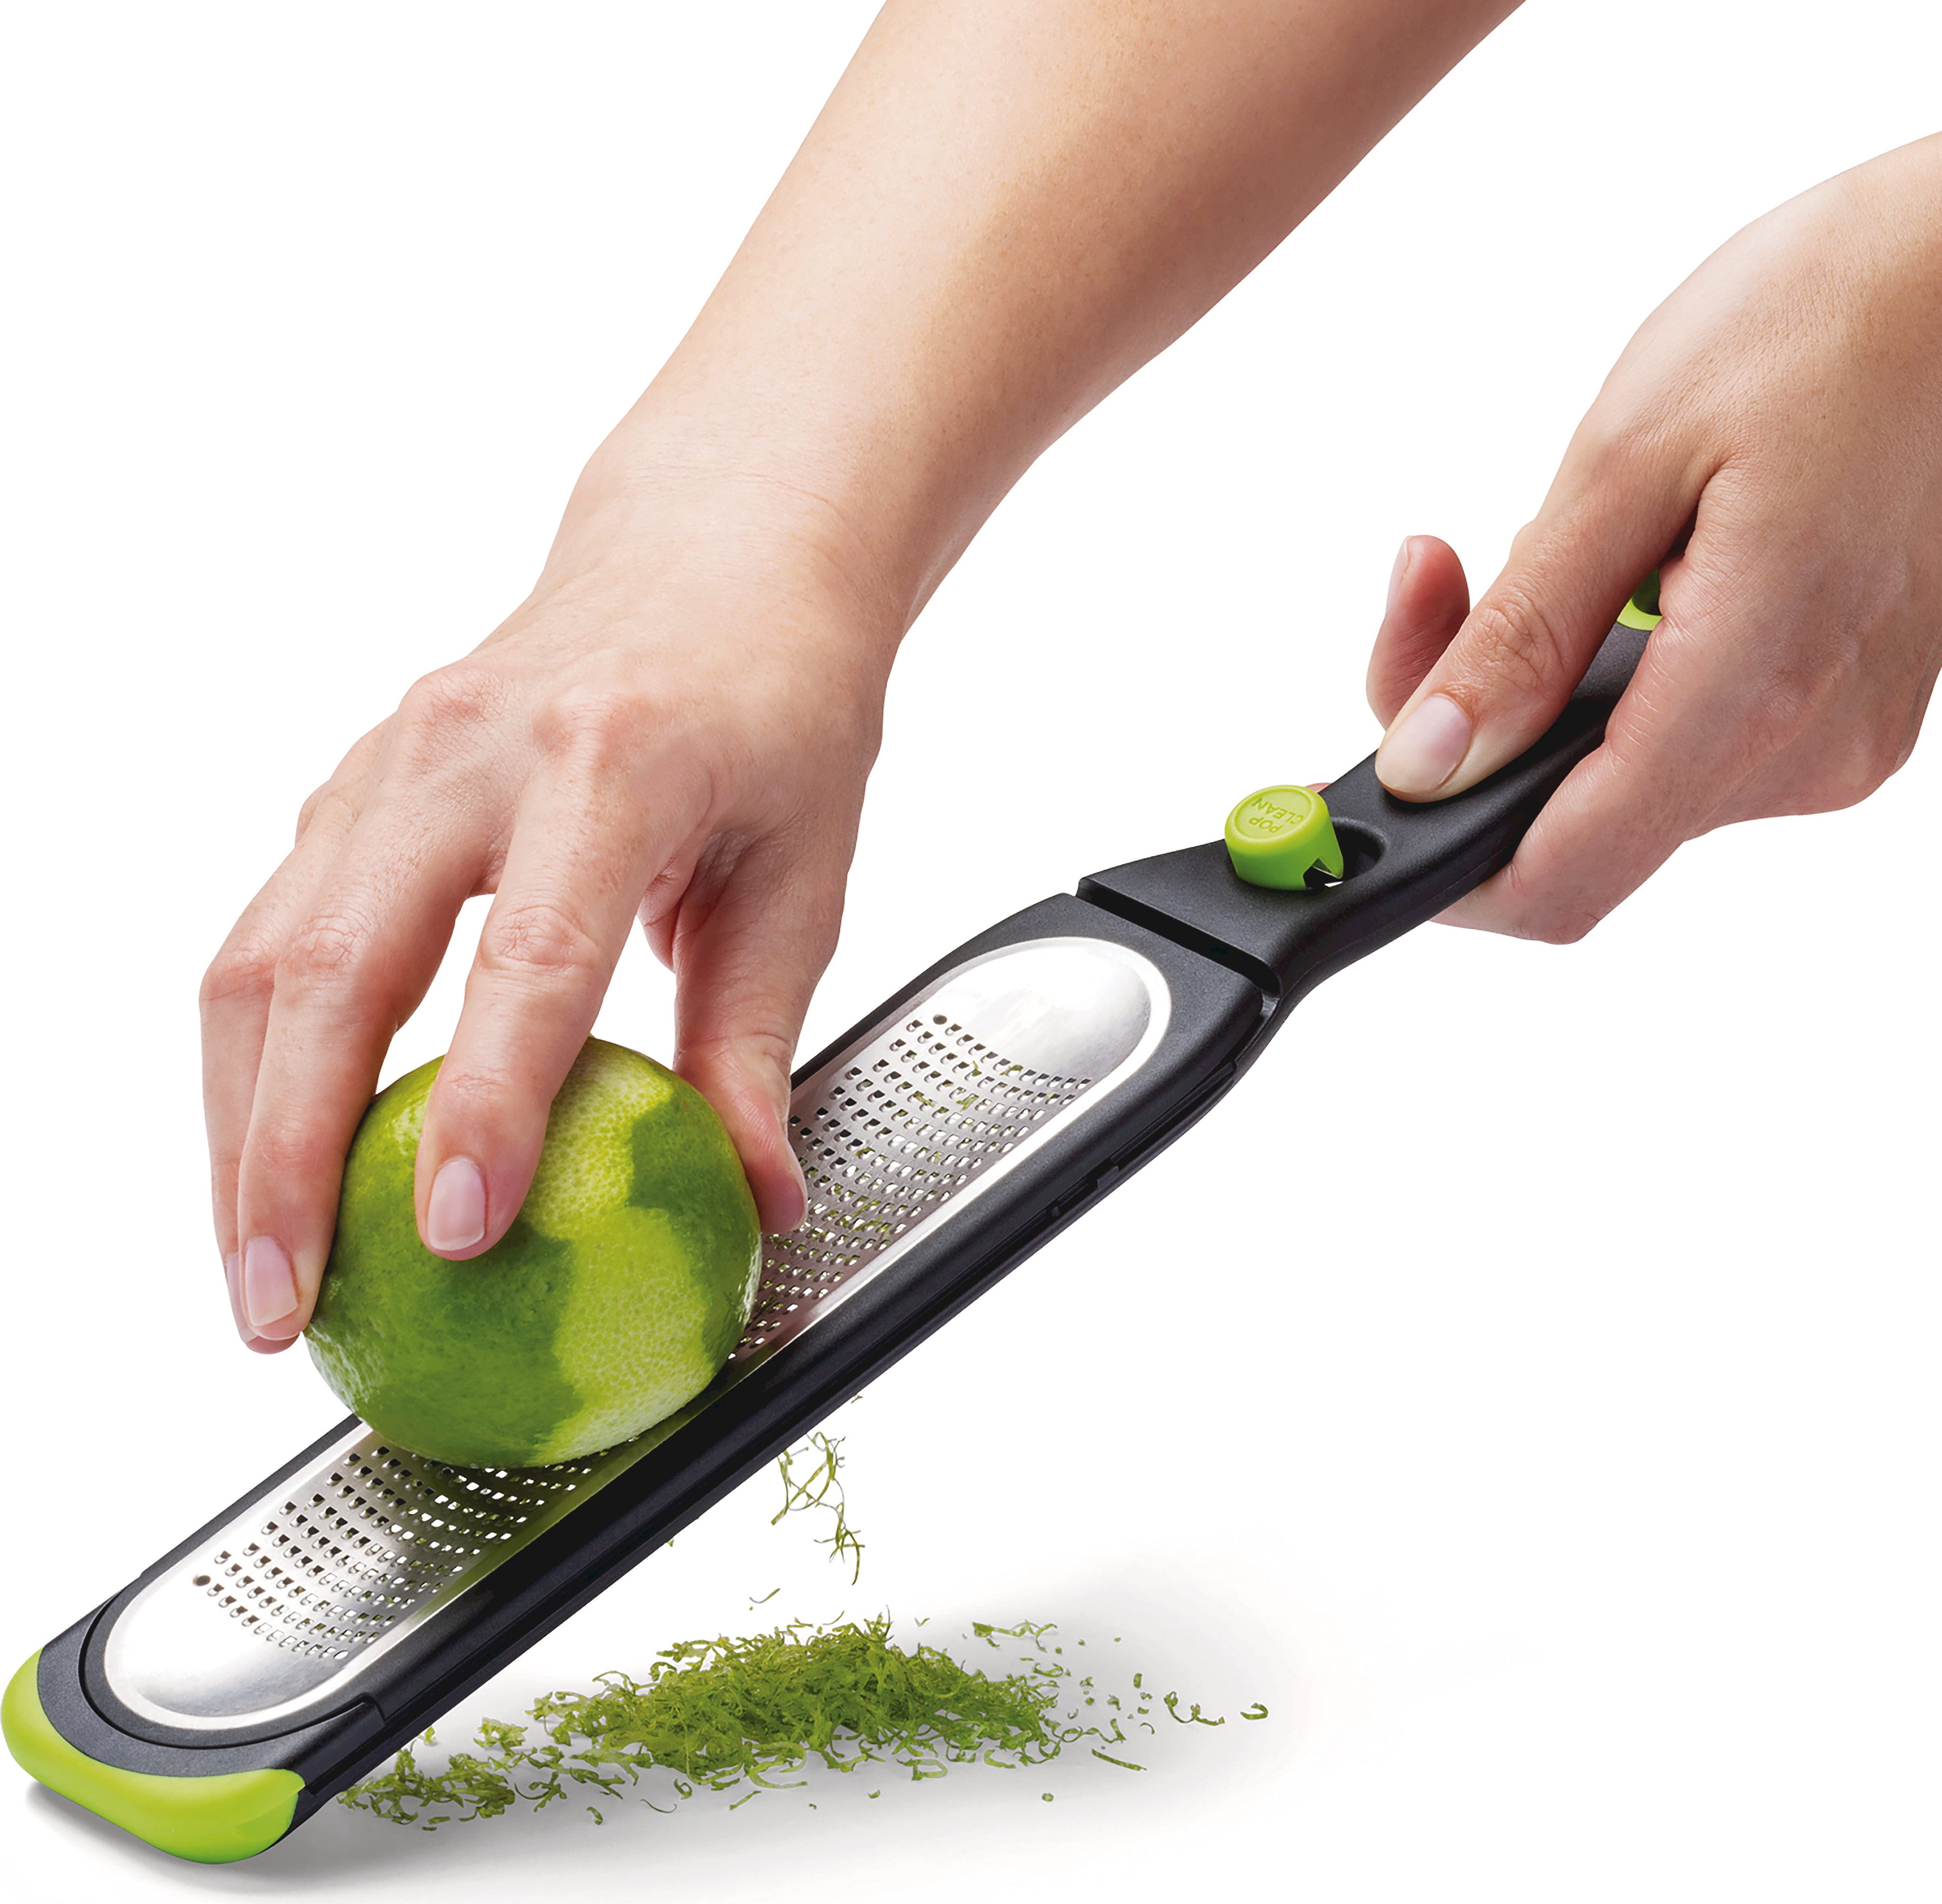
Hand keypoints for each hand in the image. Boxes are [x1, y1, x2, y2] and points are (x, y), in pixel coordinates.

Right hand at [201, 464, 895, 1349]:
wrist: (711, 557)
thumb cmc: (775, 705)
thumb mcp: (805, 872)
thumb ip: (761, 1040)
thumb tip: (757, 1200)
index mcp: (610, 761)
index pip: (528, 953)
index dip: (484, 1099)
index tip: (453, 1230)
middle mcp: (471, 749)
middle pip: (336, 965)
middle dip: (288, 1155)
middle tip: (288, 1305)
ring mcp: (388, 760)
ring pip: (263, 957)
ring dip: (239, 1128)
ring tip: (258, 1269)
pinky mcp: (349, 786)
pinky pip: (268, 933)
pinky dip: (254, 1060)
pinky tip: (268, 1154)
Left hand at [1367, 133, 1941, 938]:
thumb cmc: (1823, 321)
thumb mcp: (1629, 458)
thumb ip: (1520, 636)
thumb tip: (1428, 764)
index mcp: (1749, 693)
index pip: (1556, 879)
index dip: (1440, 868)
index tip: (1371, 796)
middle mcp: (1801, 749)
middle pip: (1568, 830)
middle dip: (1472, 738)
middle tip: (1436, 587)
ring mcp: (1825, 739)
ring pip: (1617, 784)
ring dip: (1541, 695)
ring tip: (1550, 548)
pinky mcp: (1832, 711)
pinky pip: (1679, 740)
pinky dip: (1612, 680)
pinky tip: (1624, 574)